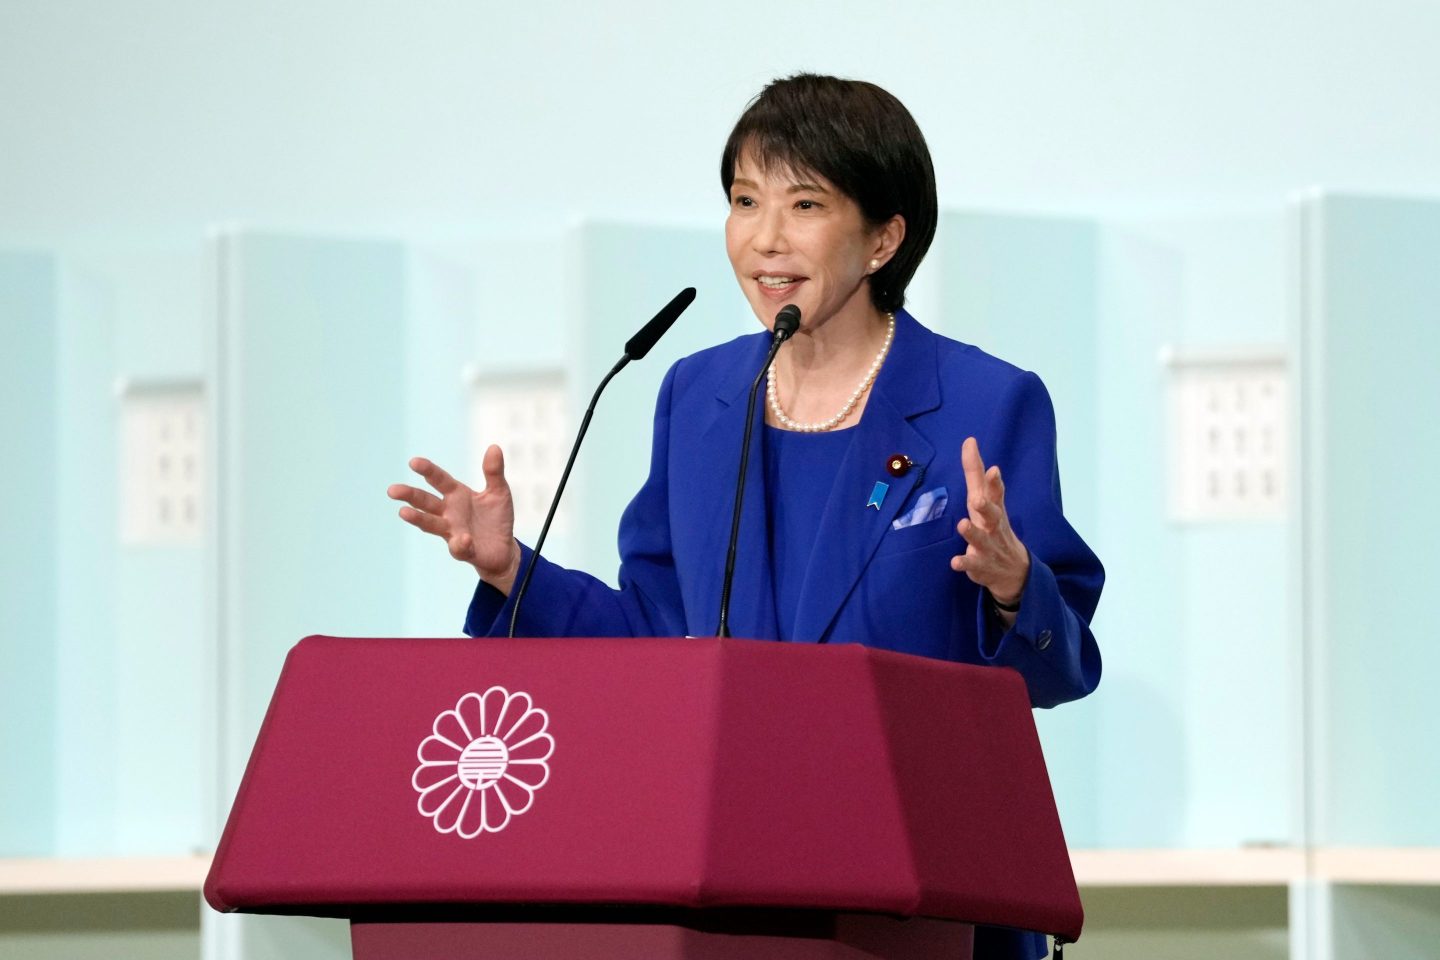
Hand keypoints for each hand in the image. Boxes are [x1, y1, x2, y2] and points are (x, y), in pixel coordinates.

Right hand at [387, 446, 522, 592]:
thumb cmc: (496, 517)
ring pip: (431, 524)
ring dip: (418, 518)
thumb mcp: (499, 492)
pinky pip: (458, 547)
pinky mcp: (463, 550)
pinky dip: (459, 543)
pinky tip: (463, 539)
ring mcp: (453, 531)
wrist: (504, 548)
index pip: (439, 479)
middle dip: (409, 495)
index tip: (414, 462)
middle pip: (425, 501)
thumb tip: (494, 447)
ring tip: (403, 513)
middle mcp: (449, 512)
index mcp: (456, 494)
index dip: (427, 470)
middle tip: (392, 490)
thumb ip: (494, 472)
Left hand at [950, 436, 1029, 607]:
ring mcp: (988, 546)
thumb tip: (969, 442)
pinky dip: (964, 563)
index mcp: (994, 508)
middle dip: (986, 506)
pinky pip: (971, 564)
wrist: (1015, 571)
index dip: (992, 480)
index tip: (992, 467)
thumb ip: (977, 475)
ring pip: (980, 539)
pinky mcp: (980, 564)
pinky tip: (955, 562)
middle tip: (978, 499)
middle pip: (992, 514)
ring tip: (962, 524)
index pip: (994, 491)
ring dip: (971, 532)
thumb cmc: (996, 528)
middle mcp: (993, 525)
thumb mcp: (990, 501)